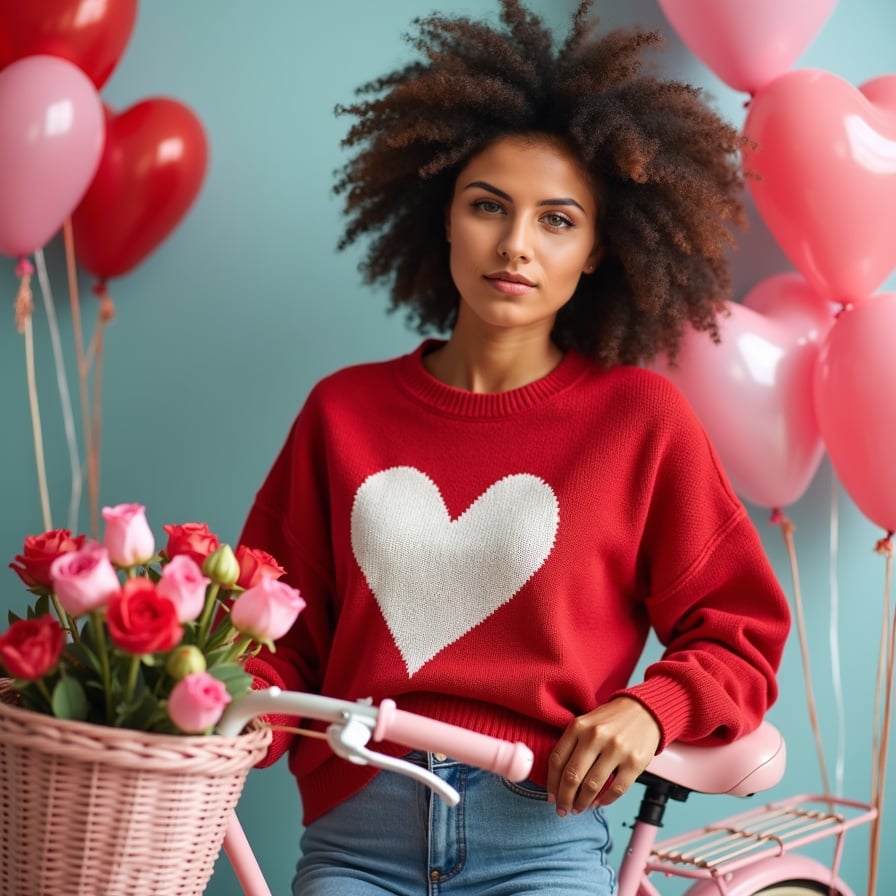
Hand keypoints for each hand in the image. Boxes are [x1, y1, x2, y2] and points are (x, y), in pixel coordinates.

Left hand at [546, 697, 660, 815]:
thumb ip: (572, 745)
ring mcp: (616, 749)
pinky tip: (599, 802)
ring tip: (580, 808)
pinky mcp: (634, 762)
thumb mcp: (586, 723)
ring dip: (583, 803)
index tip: (551, 797)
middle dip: (565, 798)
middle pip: (572, 776)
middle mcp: (595, 736)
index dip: (551, 783)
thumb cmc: (610, 720)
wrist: (643, 711)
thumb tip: (558, 781)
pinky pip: (616, 789)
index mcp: (579, 726)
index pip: (557, 760)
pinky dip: (605, 800)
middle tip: (563, 810)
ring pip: (592, 785)